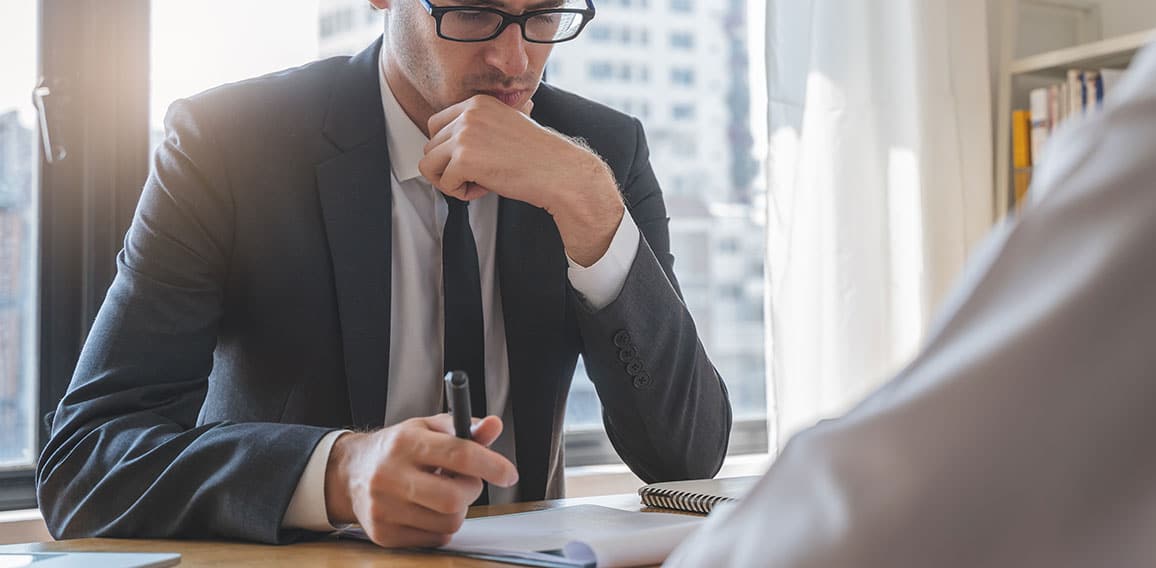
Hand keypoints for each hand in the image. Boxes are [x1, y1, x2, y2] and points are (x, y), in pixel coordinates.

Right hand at [324, 415, 517, 547]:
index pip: (459, 454)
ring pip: (449, 521)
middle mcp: (390, 475)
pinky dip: (442, 525)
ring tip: (442, 493)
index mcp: (405, 443)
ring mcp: (384, 508)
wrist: (349, 473)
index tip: (509, 474)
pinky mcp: (383, 534)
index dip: (491, 465)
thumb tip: (494, 426)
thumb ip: (464, 428)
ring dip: (458, 509)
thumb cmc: (397, 448)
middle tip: (466, 481)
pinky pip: (436, 538)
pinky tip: (427, 509)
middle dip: (472, 490)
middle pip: (454, 497)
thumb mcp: (427, 428)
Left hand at [419, 95, 624, 265]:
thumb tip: (456, 140)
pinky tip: (484, 189)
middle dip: (449, 166)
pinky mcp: (465, 159)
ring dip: (450, 180)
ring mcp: (465, 135)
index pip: (436, 125)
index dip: (449, 149)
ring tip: (478, 183)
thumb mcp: (508, 125)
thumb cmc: (539, 156)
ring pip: (429, 164)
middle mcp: (469, 113)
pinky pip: (443, 183)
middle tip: (477, 175)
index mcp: (477, 102)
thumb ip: (483, 125)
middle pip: (430, 145)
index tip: (473, 161)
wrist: (560, 172)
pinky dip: (460, 193)